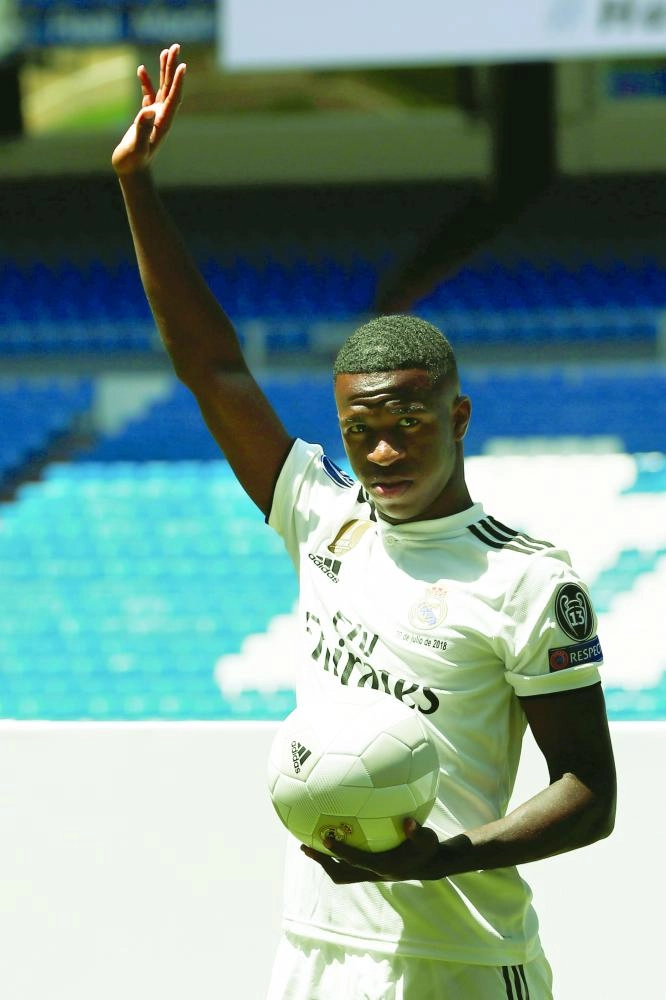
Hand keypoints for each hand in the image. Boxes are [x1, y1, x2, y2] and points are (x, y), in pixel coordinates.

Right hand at [112, 43, 186, 175]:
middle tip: (175, 47)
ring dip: (164, 71)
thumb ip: (142, 130)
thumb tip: (148, 111)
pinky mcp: (146, 118)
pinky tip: (142, 70)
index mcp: (163, 123)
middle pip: (171, 88)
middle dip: (173, 68)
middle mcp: (162, 117)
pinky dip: (147, 83)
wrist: (131, 171)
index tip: (182, 65)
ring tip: (166, 51)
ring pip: (163, 89)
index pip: (173, 98)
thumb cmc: (133, 162)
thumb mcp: (136, 148)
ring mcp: (155, 117)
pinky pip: (149, 96)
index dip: (178, 82)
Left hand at [300, 819, 440, 883]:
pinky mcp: (369, 871)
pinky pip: (346, 867)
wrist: (428, 865)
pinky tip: (331, 840)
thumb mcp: (427, 839)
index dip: (341, 851)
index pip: (356, 861)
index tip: (326, 838)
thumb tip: (409, 822)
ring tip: (309, 847)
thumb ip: (417, 832)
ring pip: (341, 874)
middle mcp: (372, 874)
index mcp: (383, 867)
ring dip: (325, 862)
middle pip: (341, 874)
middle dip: (323, 862)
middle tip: (305, 847)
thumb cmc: (426, 849)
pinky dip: (335, 858)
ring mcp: (369, 874)